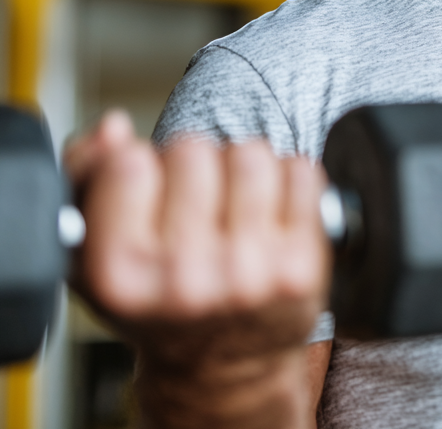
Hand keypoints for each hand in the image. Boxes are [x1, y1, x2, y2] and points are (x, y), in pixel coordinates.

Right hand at [63, 111, 330, 428]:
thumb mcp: (96, 255)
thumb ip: (86, 179)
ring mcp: (248, 273)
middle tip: (196, 197)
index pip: (129, 165)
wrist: (223, 367)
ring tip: (235, 198)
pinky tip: (270, 207)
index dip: (139, 163)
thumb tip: (111, 128)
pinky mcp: (301, 265)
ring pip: (250, 154)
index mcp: (120, 275)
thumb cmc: (159, 301)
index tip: (147, 186)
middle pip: (193, 151)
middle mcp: (184, 279)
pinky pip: (300, 171)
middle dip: (194, 162)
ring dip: (243, 165)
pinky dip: (288, 178)